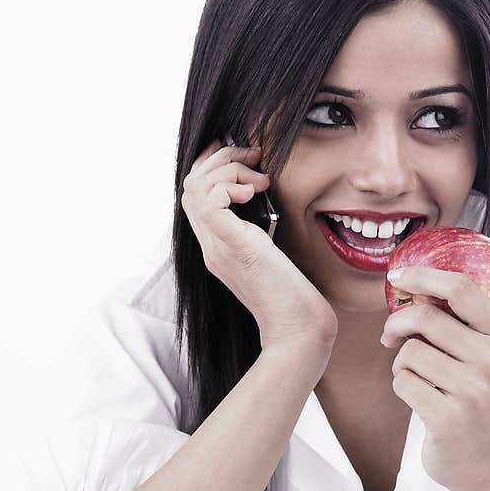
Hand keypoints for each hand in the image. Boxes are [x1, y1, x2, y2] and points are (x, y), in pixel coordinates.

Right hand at [181, 139, 337, 349]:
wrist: (299, 331)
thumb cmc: (296, 296)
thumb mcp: (274, 252)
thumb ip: (263, 227)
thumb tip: (268, 195)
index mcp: (219, 245)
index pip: (196, 193)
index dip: (215, 166)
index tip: (248, 160)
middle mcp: (211, 245)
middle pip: (190, 184)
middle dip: (222, 159)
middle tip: (256, 159)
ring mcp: (217, 248)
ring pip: (195, 186)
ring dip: (228, 169)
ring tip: (260, 180)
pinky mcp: (233, 247)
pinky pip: (209, 202)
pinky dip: (230, 185)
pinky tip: (255, 192)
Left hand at [380, 267, 489, 490]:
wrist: (482, 457)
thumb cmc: (477, 396)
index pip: (462, 289)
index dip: (423, 275)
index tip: (397, 275)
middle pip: (426, 317)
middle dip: (397, 323)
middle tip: (390, 335)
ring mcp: (472, 390)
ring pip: (410, 352)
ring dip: (400, 362)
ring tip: (416, 375)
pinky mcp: (448, 417)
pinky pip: (403, 381)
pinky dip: (401, 385)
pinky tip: (418, 396)